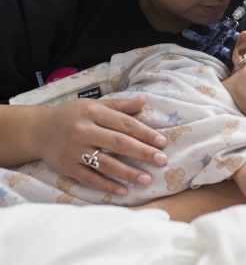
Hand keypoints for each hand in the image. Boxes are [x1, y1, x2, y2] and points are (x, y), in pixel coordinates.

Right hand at [33, 95, 167, 194]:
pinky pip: (90, 178)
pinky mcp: (67, 167)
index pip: (125, 124)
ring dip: (128, 172)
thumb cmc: (72, 115)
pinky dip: (107, 185)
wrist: (37, 130)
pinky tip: (123, 190)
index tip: (162, 142)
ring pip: (106, 163)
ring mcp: (74, 151)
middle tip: (162, 160)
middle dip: (142, 153)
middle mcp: (84, 131)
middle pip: (119, 143)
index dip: (145, 133)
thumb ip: (119, 105)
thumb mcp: (94, 105)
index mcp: (93, 112)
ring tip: (147, 179)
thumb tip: (144, 100)